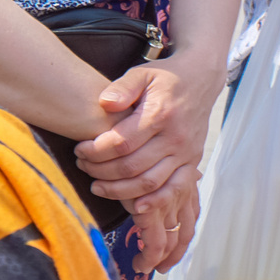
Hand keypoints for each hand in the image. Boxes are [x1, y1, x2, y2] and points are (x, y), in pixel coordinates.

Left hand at [79, 65, 215, 272]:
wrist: (200, 78)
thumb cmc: (164, 77)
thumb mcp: (141, 73)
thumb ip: (121, 88)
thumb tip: (104, 103)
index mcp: (160, 114)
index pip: (121, 143)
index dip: (96, 152)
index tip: (80, 150)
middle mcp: (175, 137)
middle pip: (132, 167)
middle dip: (101, 172)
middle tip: (83, 167)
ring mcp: (186, 153)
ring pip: (150, 182)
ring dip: (119, 190)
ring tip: (97, 186)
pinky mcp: (192, 162)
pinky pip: (175, 189)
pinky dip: (156, 201)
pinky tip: (135, 207)